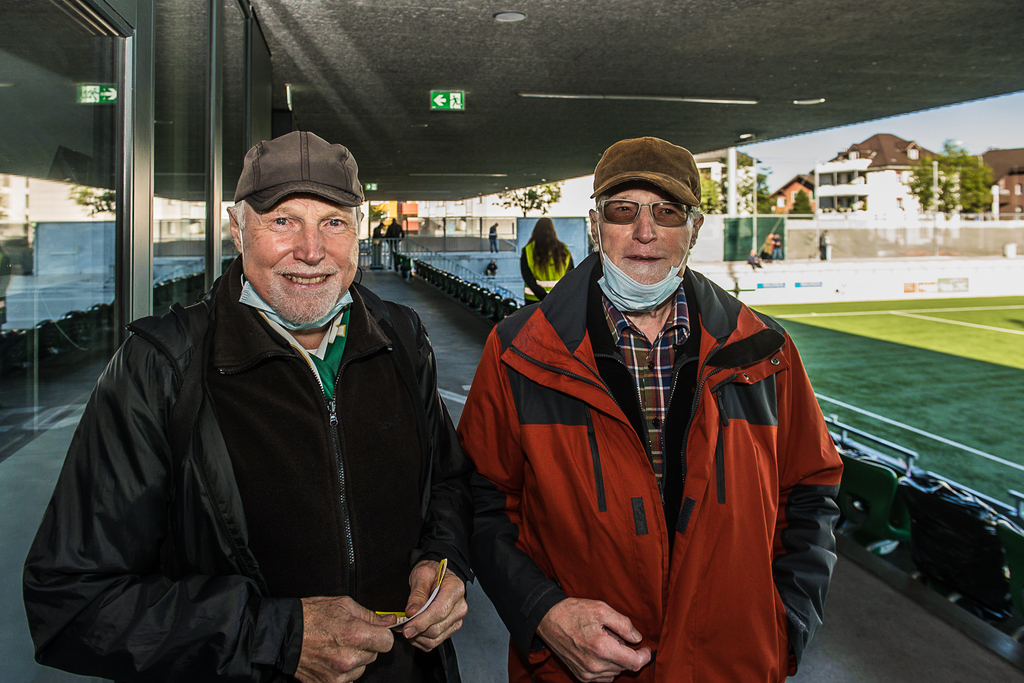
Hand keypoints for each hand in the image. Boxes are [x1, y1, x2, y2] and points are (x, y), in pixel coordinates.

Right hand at [295, 596, 395, 682]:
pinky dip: (343, 671)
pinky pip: (348, 679)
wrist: (284, 634)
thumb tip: (389, 620)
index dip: (381, 635)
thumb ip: (371, 615)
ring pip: (361, 668)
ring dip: (354, 659)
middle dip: (366, 646)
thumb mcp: (344, 605)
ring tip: (336, 647)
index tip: (375, 632)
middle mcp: (349, 658)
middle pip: (374, 655)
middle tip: (348, 637)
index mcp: (355, 635)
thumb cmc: (311, 616)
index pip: (387, 642)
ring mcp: (339, 675)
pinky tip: (331, 659)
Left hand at [401, 560, 467, 650]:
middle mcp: (460, 607)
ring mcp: (456, 620)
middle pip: (437, 628)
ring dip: (417, 637)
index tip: (406, 628)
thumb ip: (417, 593)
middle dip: (416, 630)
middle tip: (400, 625)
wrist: (438, 575)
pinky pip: (434, 643)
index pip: (439, 612)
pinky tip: (414, 631)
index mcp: (455, 590)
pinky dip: (421, 641)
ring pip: (435, 639)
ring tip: (405, 627)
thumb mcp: (421, 575)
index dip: (421, 622)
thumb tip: (412, 612)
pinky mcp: (450, 629)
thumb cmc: (432, 573)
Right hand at [536, 598, 651, 682]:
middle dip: (627, 652)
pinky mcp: (581, 676)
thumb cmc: (574, 612)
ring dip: (616, 659)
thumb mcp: (602, 609)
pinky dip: (607, 666)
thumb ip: (624, 624)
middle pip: (625, 667)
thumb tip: (637, 638)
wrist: (548, 620)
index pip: (634, 663)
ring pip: (615, 672)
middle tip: (616, 635)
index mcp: (602, 648)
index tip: (646, 649)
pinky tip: (599, 651)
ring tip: (605, 641)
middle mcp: (595, 665)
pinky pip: (603, 677)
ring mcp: (587, 673)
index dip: (644, 656)